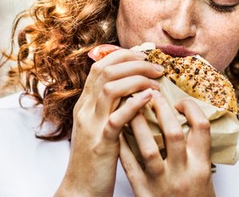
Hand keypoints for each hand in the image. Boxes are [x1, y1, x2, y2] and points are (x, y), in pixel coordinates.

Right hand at [54, 45, 164, 196]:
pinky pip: (116, 118)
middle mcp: (85, 110)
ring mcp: (92, 125)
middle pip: (106, 70)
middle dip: (134, 62)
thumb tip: (133, 87)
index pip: (100, 66)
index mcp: (85, 104)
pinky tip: (150, 99)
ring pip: (110, 88)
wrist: (81, 189)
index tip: (144, 56)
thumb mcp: (99, 126)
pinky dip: (134, 104)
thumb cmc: (96, 158)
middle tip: (156, 68)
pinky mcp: (102, 143)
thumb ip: (110, 105)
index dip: (123, 55)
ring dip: (137, 79)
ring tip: (157, 83)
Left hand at [119, 93, 214, 196]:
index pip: (201, 128)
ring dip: (138, 123)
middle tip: (152, 93)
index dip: (191, 109)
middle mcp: (183, 173)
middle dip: (162, 109)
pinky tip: (118, 130)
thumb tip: (188, 116)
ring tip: (130, 106)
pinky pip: (129, 164)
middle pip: (174, 133)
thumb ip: (197, 149)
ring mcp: (161, 183)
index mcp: (201, 166)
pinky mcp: (143, 192)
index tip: (179, 101)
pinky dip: (123, 145)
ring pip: (148, 147)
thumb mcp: (203, 174)